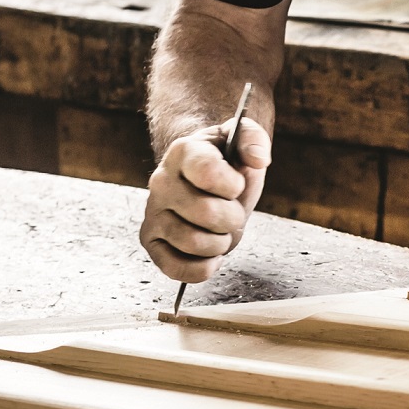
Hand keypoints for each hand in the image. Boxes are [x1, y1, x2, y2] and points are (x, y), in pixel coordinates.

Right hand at [140, 113, 271, 283]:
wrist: (201, 181)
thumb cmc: (226, 165)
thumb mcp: (241, 143)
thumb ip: (253, 140)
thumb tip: (258, 158)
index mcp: (183, 152)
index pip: (208, 173)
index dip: (233, 185)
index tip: (236, 184)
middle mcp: (161, 181)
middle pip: (206, 213)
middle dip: (232, 218)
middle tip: (231, 213)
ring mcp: (152, 212)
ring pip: (192, 242)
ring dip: (219, 243)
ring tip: (218, 231)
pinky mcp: (150, 241)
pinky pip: (174, 267)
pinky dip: (200, 268)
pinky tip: (210, 256)